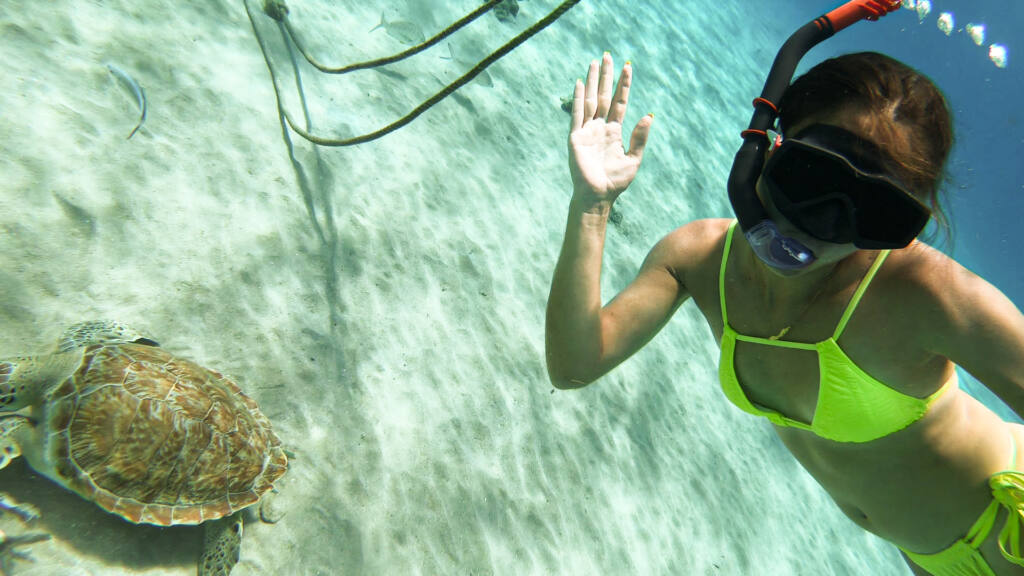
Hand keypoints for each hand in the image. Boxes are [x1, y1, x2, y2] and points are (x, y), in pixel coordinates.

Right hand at [568, 53, 652, 209]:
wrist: (598, 196)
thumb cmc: (616, 181)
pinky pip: (577, 113)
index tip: (628, 67)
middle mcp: (600, 127)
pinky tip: (580, 83)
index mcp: (614, 131)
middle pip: (604, 95)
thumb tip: (649, 115)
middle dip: (607, 76)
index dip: (624, 85)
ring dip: (593, 81)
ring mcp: (587, 130)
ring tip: (595, 62)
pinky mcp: (576, 137)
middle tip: (609, 55)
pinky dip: (579, 98)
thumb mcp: (633, 159)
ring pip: (591, 99)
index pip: (620, 102)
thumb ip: (640, 137)